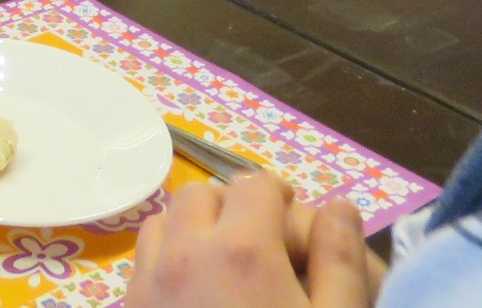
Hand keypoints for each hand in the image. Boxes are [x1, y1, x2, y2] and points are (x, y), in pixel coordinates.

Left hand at [126, 173, 377, 307]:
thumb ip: (340, 262)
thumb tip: (341, 205)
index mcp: (241, 249)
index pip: (255, 184)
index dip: (278, 195)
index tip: (293, 220)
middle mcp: (185, 254)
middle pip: (201, 194)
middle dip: (232, 206)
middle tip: (261, 242)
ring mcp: (147, 284)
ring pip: (162, 224)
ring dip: (192, 229)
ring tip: (223, 266)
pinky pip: (140, 264)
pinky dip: (165, 262)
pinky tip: (193, 296)